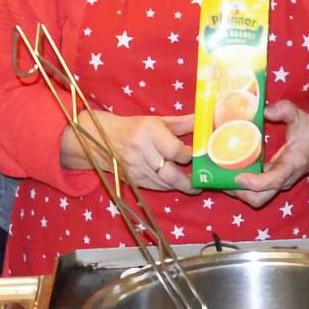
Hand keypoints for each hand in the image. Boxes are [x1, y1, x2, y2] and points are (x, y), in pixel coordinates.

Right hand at [61, 111, 195, 192]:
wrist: (103, 139)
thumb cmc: (136, 127)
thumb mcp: (158, 121)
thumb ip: (183, 123)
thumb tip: (205, 121)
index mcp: (149, 131)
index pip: (174, 150)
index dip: (188, 155)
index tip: (197, 156)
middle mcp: (141, 151)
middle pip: (169, 173)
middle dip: (187, 181)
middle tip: (200, 183)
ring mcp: (135, 168)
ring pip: (163, 184)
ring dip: (179, 186)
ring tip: (193, 186)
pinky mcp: (132, 180)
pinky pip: (154, 187)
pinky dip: (167, 187)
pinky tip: (176, 185)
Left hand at [231, 102, 308, 208]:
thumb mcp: (300, 116)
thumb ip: (284, 110)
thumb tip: (265, 110)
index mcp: (292, 165)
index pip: (272, 181)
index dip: (254, 182)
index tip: (237, 176)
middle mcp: (285, 179)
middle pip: (260, 198)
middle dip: (239, 192)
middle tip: (221, 178)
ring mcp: (280, 182)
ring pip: (257, 198)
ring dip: (238, 191)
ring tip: (221, 177)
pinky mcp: (276, 181)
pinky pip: (257, 191)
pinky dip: (243, 186)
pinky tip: (230, 173)